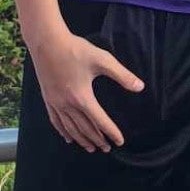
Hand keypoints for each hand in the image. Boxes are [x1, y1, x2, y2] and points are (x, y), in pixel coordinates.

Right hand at [30, 30, 143, 153]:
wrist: (47, 42)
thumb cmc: (76, 50)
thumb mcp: (103, 60)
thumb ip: (122, 75)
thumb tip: (140, 87)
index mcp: (82, 97)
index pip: (100, 121)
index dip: (111, 132)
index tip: (120, 141)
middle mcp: (68, 105)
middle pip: (84, 128)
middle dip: (97, 140)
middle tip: (107, 148)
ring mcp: (56, 103)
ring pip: (70, 128)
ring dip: (82, 140)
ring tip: (91, 148)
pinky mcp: (48, 99)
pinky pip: (56, 121)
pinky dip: (64, 132)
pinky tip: (68, 138)